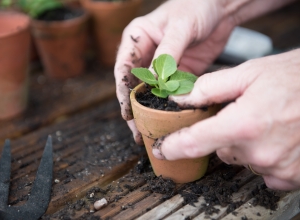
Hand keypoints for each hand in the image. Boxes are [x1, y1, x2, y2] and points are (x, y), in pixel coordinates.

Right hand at [114, 0, 235, 143]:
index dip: (123, 92)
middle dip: (135, 108)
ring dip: (151, 111)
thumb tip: (155, 80)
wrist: (221, 8)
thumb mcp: (180, 26)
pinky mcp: (178, 73)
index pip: (123, 68)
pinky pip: (171, 92)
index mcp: (137, 38)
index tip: (127, 112)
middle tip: (138, 129)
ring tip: (151, 131)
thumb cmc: (197, 6)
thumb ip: (167, 52)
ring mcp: (162, 66)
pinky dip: (171, 106)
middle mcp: (146, 54)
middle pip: (134, 85)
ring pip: (151, 92)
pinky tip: (171, 120)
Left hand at [154, 49, 299, 189]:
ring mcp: (277, 167)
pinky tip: (277, 138)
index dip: (173, 147)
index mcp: (244, 124)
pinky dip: (264, 155)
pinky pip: (264, 170)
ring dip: (245, 143)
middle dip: (223, 133)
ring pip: (241, 158)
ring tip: (265, 121)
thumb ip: (210, 88)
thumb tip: (181, 99)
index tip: (162, 151)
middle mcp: (259, 151)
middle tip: (241, 113)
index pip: (195, 142)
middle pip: (220, 148)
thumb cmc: (296, 78)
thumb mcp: (249, 73)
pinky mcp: (291, 176)